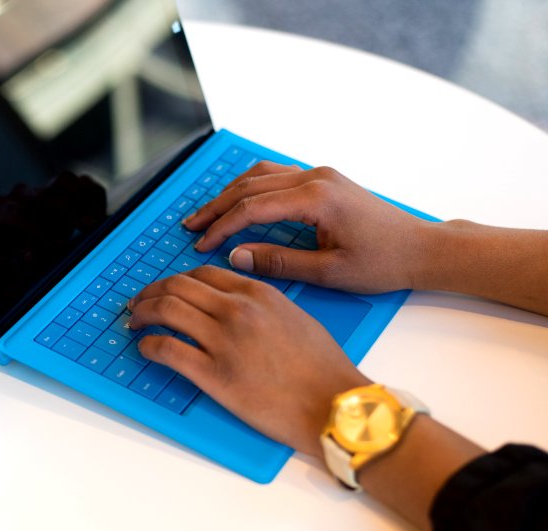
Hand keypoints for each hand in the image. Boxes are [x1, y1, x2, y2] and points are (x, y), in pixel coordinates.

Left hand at [128, 266, 369, 456]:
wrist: (332, 403)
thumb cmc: (321, 367)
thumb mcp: (294, 317)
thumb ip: (260, 304)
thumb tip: (231, 303)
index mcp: (257, 293)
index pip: (201, 273)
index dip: (175, 279)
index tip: (165, 289)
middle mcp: (237, 310)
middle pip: (177, 287)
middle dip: (150, 292)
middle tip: (138, 304)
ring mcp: (223, 341)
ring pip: (166, 311)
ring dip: (142, 314)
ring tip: (135, 322)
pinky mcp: (214, 374)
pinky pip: (167, 350)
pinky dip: (148, 345)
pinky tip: (144, 348)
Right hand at [185, 162, 433, 293]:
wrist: (422, 248)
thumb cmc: (384, 262)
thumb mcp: (328, 272)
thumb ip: (278, 262)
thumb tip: (237, 256)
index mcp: (317, 199)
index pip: (252, 208)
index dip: (222, 227)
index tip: (202, 245)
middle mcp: (316, 178)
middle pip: (250, 187)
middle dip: (216, 207)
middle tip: (191, 227)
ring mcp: (321, 175)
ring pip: (261, 176)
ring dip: (230, 194)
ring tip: (207, 214)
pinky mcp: (324, 181)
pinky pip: (277, 176)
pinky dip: (251, 187)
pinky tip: (238, 201)